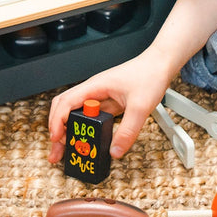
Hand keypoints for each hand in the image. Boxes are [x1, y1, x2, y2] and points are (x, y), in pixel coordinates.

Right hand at [46, 51, 174, 163]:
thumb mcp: (141, 106)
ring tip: (68, 151)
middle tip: (57, 152)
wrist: (160, 64)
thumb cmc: (149, 75)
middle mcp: (93, 91)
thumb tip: (114, 151)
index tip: (57, 139)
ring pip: (75, 114)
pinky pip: (90, 118)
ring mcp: (99, 97)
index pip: (66, 102)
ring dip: (69, 131)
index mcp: (95, 86)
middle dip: (57, 130)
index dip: (57, 121)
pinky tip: (87, 142)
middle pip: (64, 108)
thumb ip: (128, 130)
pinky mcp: (107, 103)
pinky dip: (84, 130)